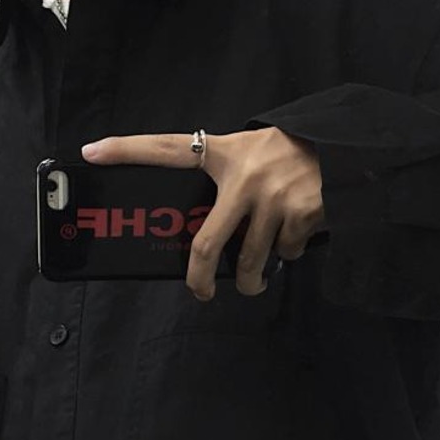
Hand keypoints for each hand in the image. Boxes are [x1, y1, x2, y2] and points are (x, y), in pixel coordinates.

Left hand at [83, 127, 324, 301]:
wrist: (347, 151)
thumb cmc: (292, 155)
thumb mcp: (253, 153)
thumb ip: (227, 180)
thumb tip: (208, 238)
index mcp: (224, 152)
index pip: (167, 147)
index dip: (128, 150)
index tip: (92, 152)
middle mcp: (242, 174)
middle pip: (206, 246)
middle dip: (200, 280)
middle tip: (200, 292)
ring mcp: (270, 197)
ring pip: (249, 263)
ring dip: (254, 279)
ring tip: (260, 276)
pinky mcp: (296, 216)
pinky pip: (284, 254)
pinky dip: (289, 252)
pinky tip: (298, 229)